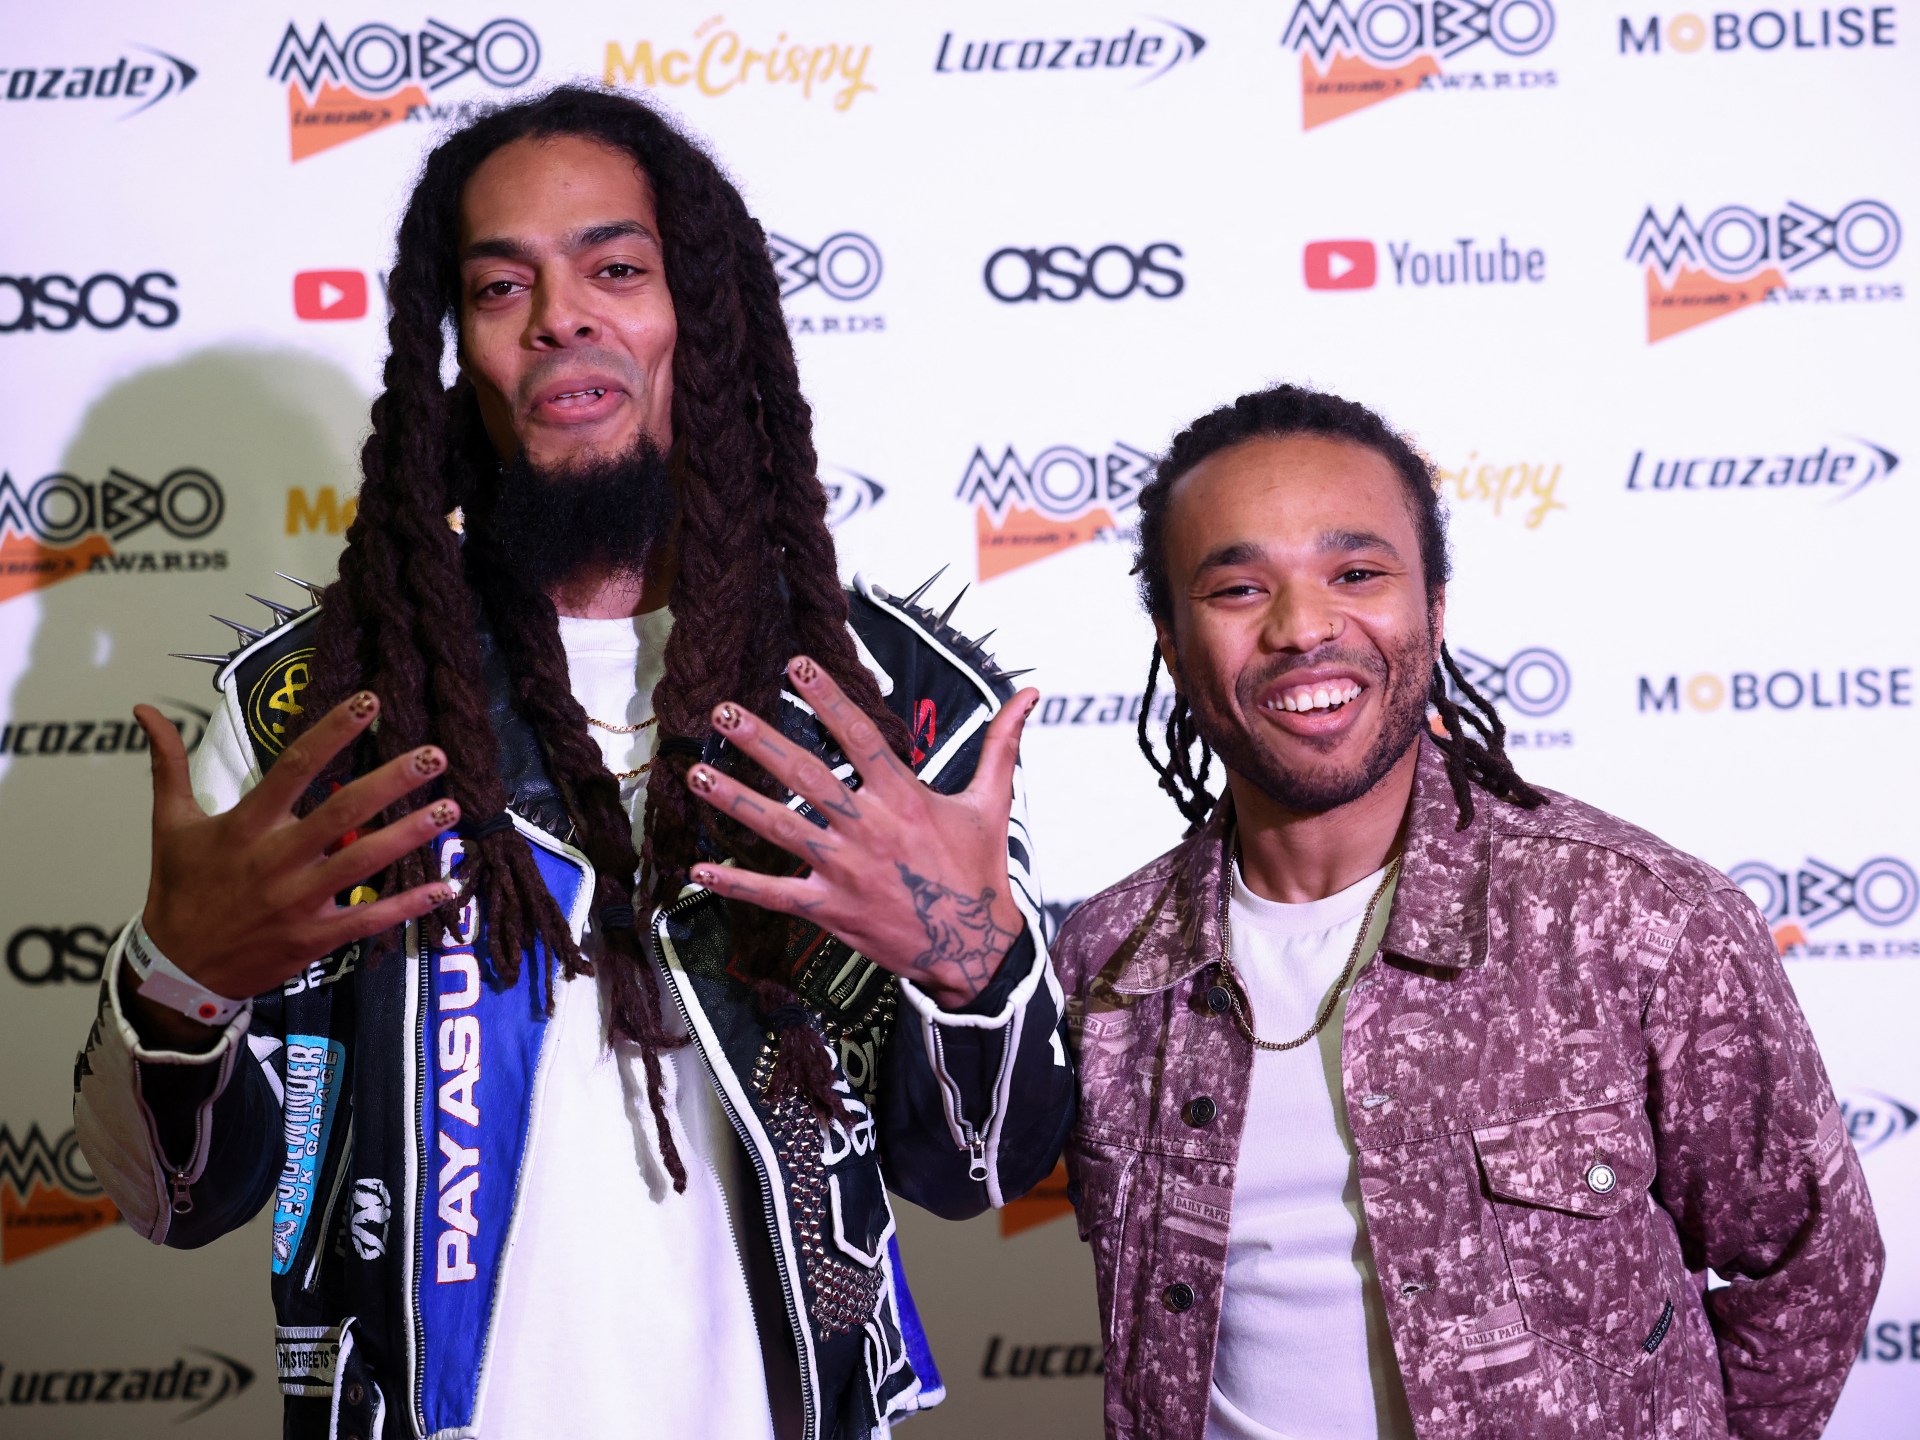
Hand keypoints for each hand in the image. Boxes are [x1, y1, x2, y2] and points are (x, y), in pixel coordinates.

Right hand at [129, 692, 460, 1041]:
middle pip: (342, 813)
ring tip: (450, 807)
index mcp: (244, 826)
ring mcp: (297, 901)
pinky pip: (369, 918)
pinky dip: (408, 904)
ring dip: (410, 834)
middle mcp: (275, 860)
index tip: (368, 701)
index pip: (293, 768)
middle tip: (434, 755)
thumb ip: (168, 764)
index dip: (332, 733)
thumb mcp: (169, 824)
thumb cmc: (179, 889)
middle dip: (391, 782)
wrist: (176, 969)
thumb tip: (146, 710)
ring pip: (363, 862)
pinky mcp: (314, 937)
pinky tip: (446, 886)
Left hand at [684, 656, 1038, 1009]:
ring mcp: (844, 869)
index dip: (826, 697)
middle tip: (723, 711)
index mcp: (903, 798)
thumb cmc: (978, 872)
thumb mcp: (992, 803)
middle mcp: (868, 828)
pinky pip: (775, 894)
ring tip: (695, 773)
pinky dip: (736, 884)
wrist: (974, 948)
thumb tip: (1030, 694)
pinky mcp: (830, 908)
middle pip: (805, 775)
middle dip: (761, 740)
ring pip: (779, 827)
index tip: (794, 665)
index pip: (859, 735)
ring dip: (734, 800)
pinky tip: (699, 871)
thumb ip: (1002, 744)